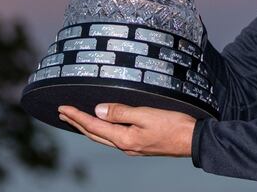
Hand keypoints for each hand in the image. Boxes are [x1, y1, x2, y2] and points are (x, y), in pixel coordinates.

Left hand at [58, 103, 195, 156]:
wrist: (193, 140)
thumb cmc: (173, 126)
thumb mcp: (146, 115)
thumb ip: (121, 112)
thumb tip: (98, 110)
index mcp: (124, 139)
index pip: (94, 125)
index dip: (76, 116)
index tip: (62, 108)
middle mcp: (125, 146)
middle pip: (94, 133)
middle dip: (77, 123)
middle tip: (62, 113)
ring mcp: (132, 147)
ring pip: (103, 137)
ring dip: (87, 127)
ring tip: (76, 120)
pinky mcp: (140, 145)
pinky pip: (113, 137)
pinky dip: (101, 130)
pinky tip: (102, 126)